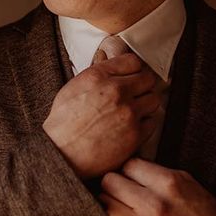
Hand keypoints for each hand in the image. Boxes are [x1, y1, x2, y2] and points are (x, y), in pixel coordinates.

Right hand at [42, 52, 162, 178]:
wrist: (61, 153)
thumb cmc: (63, 124)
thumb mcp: (73, 88)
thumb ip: (97, 74)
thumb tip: (112, 67)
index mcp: (99, 76)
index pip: (133, 61)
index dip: (133, 70)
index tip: (132, 77)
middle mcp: (116, 91)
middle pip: (147, 79)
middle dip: (142, 86)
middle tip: (135, 95)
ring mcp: (128, 112)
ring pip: (153, 99)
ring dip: (145, 104)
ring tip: (133, 112)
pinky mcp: (136, 134)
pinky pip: (153, 121)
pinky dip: (145, 123)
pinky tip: (132, 126)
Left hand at [98, 157, 215, 215]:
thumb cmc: (200, 210)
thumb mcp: (185, 180)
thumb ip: (156, 172)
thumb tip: (127, 166)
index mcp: (167, 183)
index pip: (128, 165)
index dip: (129, 169)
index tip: (133, 175)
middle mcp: (152, 204)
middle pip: (109, 181)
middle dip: (114, 181)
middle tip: (122, 187)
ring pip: (104, 202)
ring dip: (109, 200)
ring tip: (121, 202)